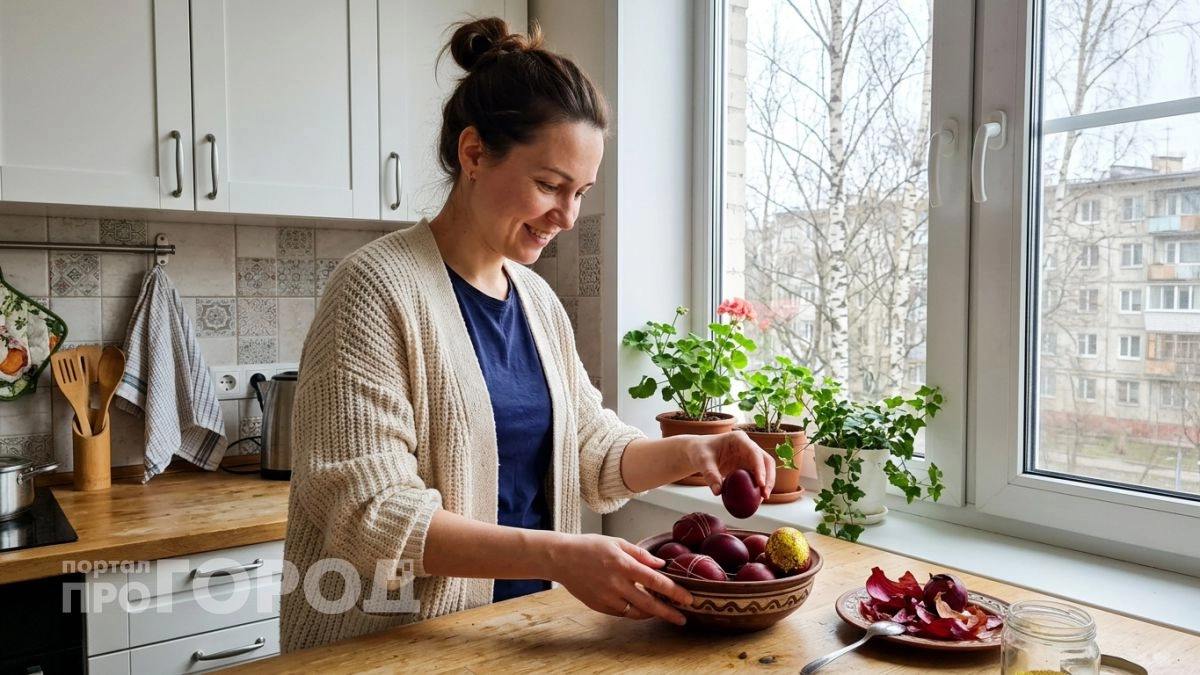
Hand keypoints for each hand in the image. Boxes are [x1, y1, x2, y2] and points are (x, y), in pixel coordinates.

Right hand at [546, 533, 693, 624]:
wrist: (562, 558)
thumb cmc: (590, 547)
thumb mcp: (617, 543)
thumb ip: (641, 554)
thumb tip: (660, 565)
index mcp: (624, 565)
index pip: (656, 581)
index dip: (674, 592)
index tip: (688, 599)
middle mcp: (617, 584)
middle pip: (649, 604)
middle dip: (669, 613)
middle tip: (683, 619)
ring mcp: (607, 597)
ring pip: (636, 612)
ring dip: (651, 613)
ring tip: (662, 612)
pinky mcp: (599, 606)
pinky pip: (622, 613)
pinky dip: (633, 611)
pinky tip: (639, 607)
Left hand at [684, 431, 775, 499]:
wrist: (698, 452)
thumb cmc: (700, 451)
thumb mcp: (702, 461)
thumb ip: (710, 475)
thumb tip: (718, 491)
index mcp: (739, 439)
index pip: (754, 452)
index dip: (760, 468)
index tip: (760, 483)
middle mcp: (748, 446)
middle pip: (766, 461)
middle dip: (769, 478)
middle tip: (765, 494)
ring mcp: (749, 456)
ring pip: (765, 469)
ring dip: (766, 483)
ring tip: (762, 498)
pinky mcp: (747, 466)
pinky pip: (757, 476)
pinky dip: (758, 486)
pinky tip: (755, 497)